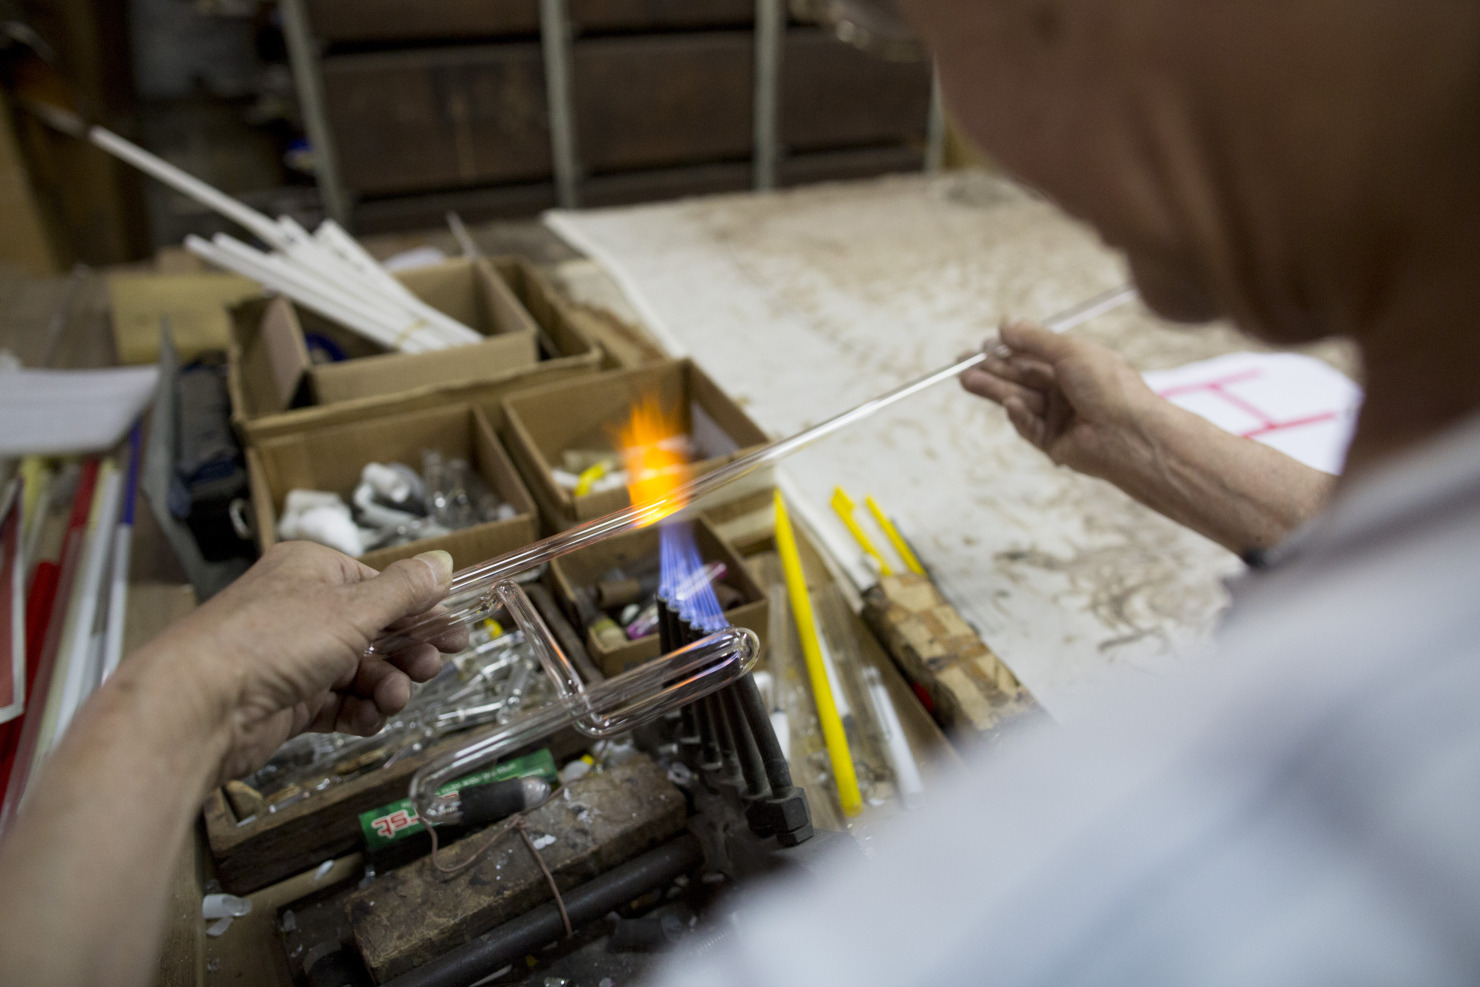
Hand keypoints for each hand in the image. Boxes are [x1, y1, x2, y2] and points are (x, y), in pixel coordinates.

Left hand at [145, 541, 463, 782]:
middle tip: (433, 667)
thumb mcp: (351, 609)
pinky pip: (338, 704)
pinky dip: (359, 712)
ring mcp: (293, 658)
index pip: (381, 586)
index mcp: (313, 572)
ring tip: (393, 699)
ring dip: (386, 686)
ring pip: (361, 671)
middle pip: (376, 631)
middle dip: (408, 653)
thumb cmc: (267, 641)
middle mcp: (302, 610)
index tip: (454, 631)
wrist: (199, 706)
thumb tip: (442, 560)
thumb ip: (404, 591)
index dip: (420, 610)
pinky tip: (369, 717)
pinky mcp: (287, 701)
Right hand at [959, 321, 1159, 483]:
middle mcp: (1066, 389)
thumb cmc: (1108, 386)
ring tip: (966, 380)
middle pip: (1020, 377)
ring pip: (1018, 399)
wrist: (1129, 433)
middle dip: (991, 369)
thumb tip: (1004, 326)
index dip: (1008, 350)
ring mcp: (1058, 416)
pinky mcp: (1052, 442)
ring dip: (993, 389)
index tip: (983, 345)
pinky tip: (1010, 404)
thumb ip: (1034, 339)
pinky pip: (1028, 426)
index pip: (1033, 355)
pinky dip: (1019, 415)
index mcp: (1074, 365)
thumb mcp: (1069, 350)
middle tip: (961, 364)